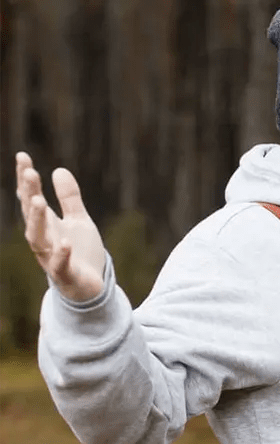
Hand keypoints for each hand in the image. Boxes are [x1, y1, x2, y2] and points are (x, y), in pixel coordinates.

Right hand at [16, 152, 105, 301]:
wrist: (91, 287)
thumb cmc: (81, 252)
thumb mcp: (79, 221)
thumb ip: (69, 198)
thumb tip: (59, 170)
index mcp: (46, 224)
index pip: (31, 198)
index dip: (26, 179)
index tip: (23, 157)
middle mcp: (44, 239)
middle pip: (32, 215)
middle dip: (29, 194)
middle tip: (30, 172)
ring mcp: (51, 258)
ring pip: (38, 239)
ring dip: (37, 221)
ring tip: (40, 201)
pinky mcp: (65, 275)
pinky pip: (60, 265)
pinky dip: (61, 254)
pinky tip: (65, 242)